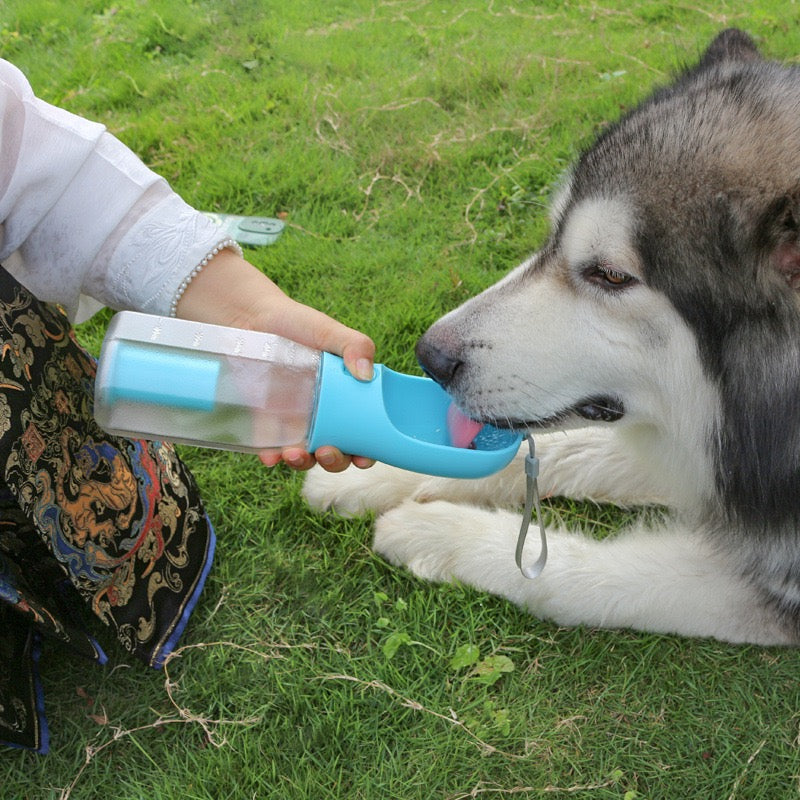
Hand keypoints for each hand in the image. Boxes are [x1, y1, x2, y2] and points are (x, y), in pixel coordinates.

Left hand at [175, 248, 375, 471]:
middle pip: (336, 451)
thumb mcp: (328, 331)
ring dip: (303, 463)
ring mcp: (294, 421)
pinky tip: (270, 456)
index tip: (363, 458)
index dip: (367, 451)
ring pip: (305, 455)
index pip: (363, 433)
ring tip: (295, 453)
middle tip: (328, 452)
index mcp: (345, 398)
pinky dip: (272, 457)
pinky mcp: (266, 422)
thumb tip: (366, 374)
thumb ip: (355, 346)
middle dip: (334, 462)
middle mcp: (323, 415)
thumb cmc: (295, 322)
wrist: (250, 318)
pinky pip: (271, 447)